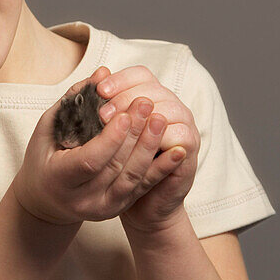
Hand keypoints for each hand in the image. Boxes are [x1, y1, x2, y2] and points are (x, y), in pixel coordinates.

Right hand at [12, 66, 193, 226]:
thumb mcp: (48, 128)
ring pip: (132, 178)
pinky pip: (142, 187)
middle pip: (115, 167)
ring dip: (149, 147)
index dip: (110, 138)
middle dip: (134, 134)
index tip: (126, 114)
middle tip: (147, 104)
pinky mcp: (117, 208)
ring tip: (160, 119)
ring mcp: (101, 207)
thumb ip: (74, 101)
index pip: (90, 160)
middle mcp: (81, 199)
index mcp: (58, 179)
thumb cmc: (44, 157)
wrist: (47, 199)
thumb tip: (103, 73)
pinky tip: (178, 152)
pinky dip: (162, 168)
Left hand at [92, 64, 199, 233]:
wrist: (142, 203)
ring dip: (142, 118)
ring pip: (168, 111)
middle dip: (126, 99)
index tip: (99, 90)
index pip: (140, 75)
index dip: (120, 80)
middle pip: (153, 90)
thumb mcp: (100, 136)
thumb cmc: (116, 165)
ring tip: (120, 126)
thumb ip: (97, 109)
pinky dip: (162, 139)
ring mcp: (182, 126)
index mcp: (149, 96)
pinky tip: (139, 144)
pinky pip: (180, 138)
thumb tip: (92, 80)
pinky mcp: (188, 150)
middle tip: (102, 112)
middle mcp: (169, 106)